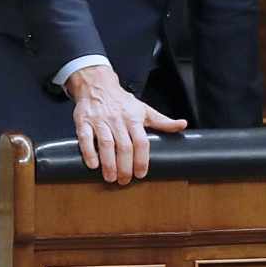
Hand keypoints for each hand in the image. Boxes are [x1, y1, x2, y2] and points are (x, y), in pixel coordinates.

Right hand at [67, 65, 186, 183]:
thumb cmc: (123, 102)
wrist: (98, 86)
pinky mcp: (83, 121)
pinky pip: (85, 138)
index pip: (141, 141)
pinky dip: (88, 152)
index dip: (142, 159)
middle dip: (125, 166)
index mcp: (134, 118)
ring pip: (105, 144)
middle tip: (124, 180)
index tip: (141, 174)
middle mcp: (118, 120)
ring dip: (108, 163)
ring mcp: (100, 120)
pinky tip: (93, 165)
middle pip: (124, 146)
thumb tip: (182, 125)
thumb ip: (162, 121)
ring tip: (111, 178)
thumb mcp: (144, 110)